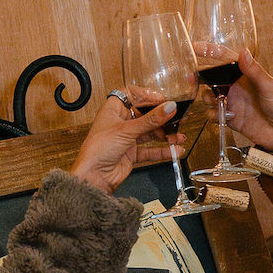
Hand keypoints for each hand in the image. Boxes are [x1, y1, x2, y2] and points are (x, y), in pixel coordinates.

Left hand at [70, 94, 184, 194]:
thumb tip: (168, 107)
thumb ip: (151, 120)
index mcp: (112, 110)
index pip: (131, 95)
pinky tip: (174, 150)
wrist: (93, 177)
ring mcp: (126, 139)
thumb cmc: (98, 151)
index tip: (161, 99)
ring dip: (165, 135)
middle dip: (161, 117)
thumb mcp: (127, 131)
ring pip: (149, 133)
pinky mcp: (131, 154)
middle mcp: (120, 123)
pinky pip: (150, 150)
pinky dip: (163, 150)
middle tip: (176, 118)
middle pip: (144, 114)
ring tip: (179, 136)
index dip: (146, 95)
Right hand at [199, 48, 272, 150]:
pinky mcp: (230, 118)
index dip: (209, 51)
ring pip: (210, 96)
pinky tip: (219, 116)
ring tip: (213, 100)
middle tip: (191, 79)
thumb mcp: (269, 87)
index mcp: (246, 74)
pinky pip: (214, 114)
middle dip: (200, 77)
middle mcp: (236, 86)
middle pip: (212, 78)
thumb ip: (254, 71)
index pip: (224, 59)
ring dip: (206, 97)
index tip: (195, 47)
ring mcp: (232, 102)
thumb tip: (243, 51)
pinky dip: (212, 114)